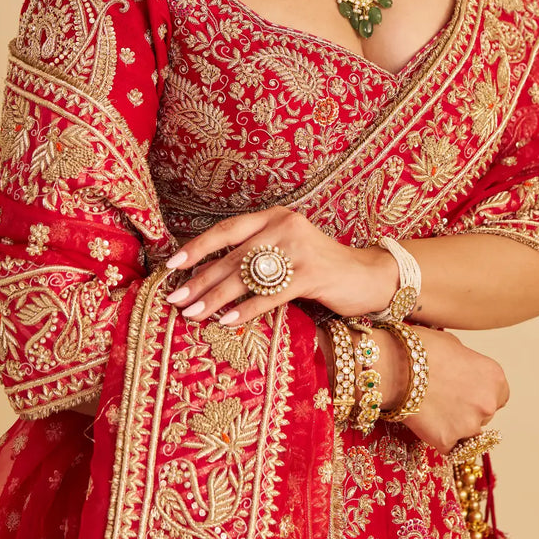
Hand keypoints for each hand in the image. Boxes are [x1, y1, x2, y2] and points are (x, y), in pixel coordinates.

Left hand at [164, 206, 397, 324]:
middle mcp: (284, 225)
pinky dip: (245, 310)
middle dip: (200, 279)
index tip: (172, 265)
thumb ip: (255, 254)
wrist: (367, 275)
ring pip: (246, 275)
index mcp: (274, 216)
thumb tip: (205, 276)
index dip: (198, 246)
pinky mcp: (310, 273)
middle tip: (175, 298)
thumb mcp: (286, 250)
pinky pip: (269, 295)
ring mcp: (298, 248)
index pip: (227, 229)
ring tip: (192, 314)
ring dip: (215, 297)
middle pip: (232, 255)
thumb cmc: (319, 268)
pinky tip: (226, 322)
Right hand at [404, 327, 508, 453]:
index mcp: (494, 377)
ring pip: (467, 432)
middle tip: (443, 397)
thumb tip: (466, 373)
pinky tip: (423, 418)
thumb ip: (469, 364)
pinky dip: (437, 436)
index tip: (465, 389)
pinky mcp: (448, 441)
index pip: (500, 395)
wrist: (393, 365)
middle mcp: (488, 403)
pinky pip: (447, 444)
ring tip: (430, 407)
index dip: (480, 392)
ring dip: (453, 424)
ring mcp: (469, 425)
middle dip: (467, 408)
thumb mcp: (454, 345)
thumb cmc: (420, 348)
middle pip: (484, 415)